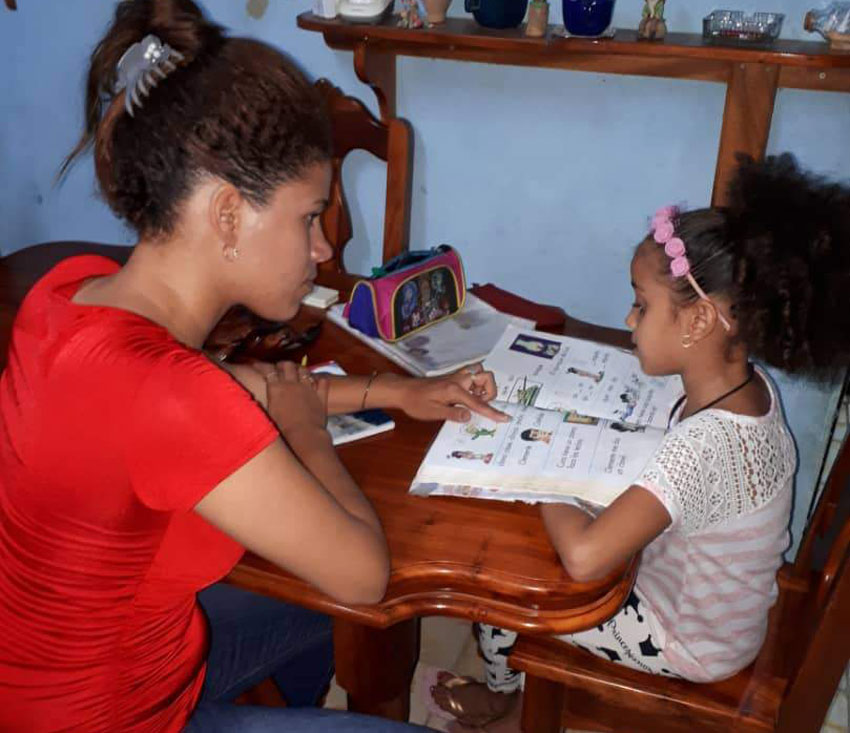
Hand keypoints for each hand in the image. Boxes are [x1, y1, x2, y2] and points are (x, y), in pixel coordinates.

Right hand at [252, 361, 328, 436]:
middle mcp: (292, 384)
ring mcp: (308, 388)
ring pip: (304, 370)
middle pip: (288, 365)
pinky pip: (322, 382)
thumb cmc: (282, 428)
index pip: (268, 370)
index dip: (262, 366)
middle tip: (280, 368)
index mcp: (276, 388)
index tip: (258, 365)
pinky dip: (319, 380)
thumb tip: (266, 394)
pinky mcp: (320, 395)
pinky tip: (317, 381)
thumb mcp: (269, 413)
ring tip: (298, 372)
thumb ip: (269, 399)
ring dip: (300, 369)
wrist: (304, 435)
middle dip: (283, 364)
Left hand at [392, 364, 508, 422]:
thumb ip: (453, 414)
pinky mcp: (453, 378)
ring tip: (473, 402)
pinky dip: (475, 386)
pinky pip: (472, 377)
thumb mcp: (433, 412)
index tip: (504, 418)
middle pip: (486, 377)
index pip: (478, 402)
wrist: (403, 390)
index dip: (492, 411)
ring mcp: (456, 377)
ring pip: (480, 374)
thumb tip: (469, 416)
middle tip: (480, 405)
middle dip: (490, 391)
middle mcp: (458, 379)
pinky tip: (466, 398)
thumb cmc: (415, 402)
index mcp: (454, 389)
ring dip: (483, 387)